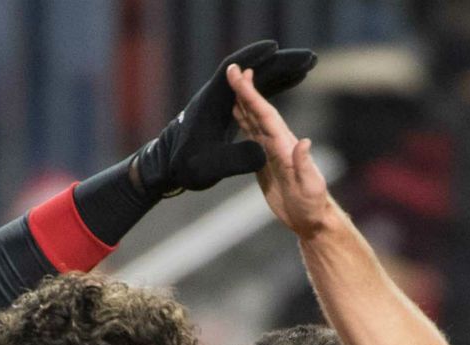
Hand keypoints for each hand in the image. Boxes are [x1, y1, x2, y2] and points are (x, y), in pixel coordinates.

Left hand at [131, 39, 316, 195]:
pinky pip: (251, 93)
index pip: (232, 73)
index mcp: (212, 105)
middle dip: (274, 63)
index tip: (273, 49)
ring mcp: (221, 104)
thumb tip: (262, 153)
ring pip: (252, 82)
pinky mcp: (225, 112)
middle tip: (302, 58)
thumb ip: (234, 161)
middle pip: (249, 73)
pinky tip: (281, 84)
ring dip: (274, 73)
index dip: (253, 59)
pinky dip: (269, 86)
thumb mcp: (207, 169)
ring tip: (301, 69)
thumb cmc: (184, 169)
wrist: (167, 168)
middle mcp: (217, 98)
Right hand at [227, 62, 337, 237]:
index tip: (241, 76)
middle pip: (258, 111)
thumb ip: (305, 165)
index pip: (266, 116)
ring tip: (233, 82)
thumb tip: (303, 142)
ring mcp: (270, 151)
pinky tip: (236, 111)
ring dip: (243, 101)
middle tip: (233, 68)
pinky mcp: (264, 161)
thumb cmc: (312, 205)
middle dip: (245, 90)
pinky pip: (250, 135)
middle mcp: (277, 143)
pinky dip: (242, 120)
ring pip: (253, 120)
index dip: (252, 95)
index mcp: (285, 146)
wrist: (310, 219)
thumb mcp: (310, 187)